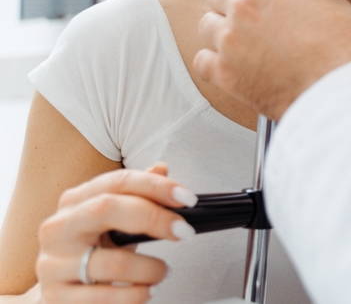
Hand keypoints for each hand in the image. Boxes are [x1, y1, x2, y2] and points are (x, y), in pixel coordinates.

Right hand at [35, 164, 195, 302]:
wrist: (59, 290)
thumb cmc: (91, 249)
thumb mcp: (112, 220)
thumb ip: (136, 194)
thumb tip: (162, 168)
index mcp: (75, 201)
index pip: (118, 182)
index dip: (156, 187)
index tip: (188, 199)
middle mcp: (59, 228)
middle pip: (107, 209)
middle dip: (154, 218)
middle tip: (184, 232)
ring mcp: (53, 264)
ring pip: (113, 262)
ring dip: (150, 269)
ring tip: (162, 272)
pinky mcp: (56, 297)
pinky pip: (105, 298)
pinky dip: (136, 296)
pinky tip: (147, 292)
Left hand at [194, 0, 350, 120]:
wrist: (339, 90)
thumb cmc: (345, 49)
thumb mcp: (333, 4)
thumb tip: (297, 2)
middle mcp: (246, 2)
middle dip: (232, 4)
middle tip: (249, 20)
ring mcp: (231, 36)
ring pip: (207, 25)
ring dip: (223, 33)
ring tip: (244, 47)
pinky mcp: (224, 71)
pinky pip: (202, 60)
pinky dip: (215, 64)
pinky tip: (234, 68)